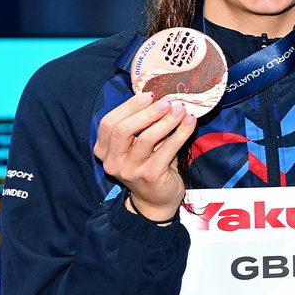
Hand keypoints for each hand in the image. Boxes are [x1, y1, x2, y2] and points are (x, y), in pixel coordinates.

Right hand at [92, 92, 192, 222]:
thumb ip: (142, 126)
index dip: (128, 107)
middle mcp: (112, 161)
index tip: (149, 95)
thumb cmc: (149, 165)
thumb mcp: (139, 146)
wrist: (156, 200)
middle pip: (123, 129)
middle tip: (167, 102)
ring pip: (146, 138)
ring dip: (166, 120)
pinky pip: (168, 149)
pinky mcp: (150, 176)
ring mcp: (130, 170)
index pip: (108, 123)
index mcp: (104, 150)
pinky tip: (190, 122)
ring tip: (180, 109)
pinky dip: (181, 132)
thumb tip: (159, 98)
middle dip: (147, 112)